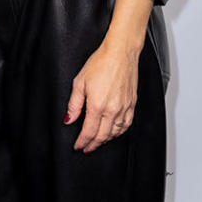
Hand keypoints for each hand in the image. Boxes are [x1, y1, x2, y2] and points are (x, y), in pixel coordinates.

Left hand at [63, 0, 152, 152]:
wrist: (120, 52)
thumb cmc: (101, 63)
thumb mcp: (79, 82)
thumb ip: (73, 104)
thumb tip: (69, 119)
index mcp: (98, 105)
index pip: (89, 131)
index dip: (82, 142)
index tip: (78, 146)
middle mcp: (113, 109)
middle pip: (102, 136)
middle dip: (93, 145)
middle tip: (86, 148)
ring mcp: (125, 107)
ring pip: (115, 132)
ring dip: (106, 140)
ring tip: (97, 142)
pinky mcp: (132, 104)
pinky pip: (126, 125)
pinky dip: (119, 132)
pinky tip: (114, 133)